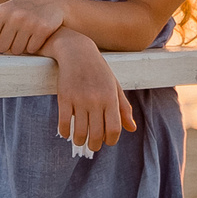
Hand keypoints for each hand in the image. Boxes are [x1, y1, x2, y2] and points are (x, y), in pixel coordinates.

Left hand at [0, 0, 73, 56]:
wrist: (51, 2)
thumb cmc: (20, 9)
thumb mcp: (1, 12)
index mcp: (1, 11)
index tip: (2, 38)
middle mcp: (14, 15)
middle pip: (2, 48)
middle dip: (8, 47)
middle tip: (15, 39)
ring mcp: (30, 21)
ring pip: (18, 51)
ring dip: (21, 48)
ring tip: (26, 37)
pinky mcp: (43, 28)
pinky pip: (32, 49)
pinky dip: (34, 48)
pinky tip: (36, 38)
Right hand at [53, 33, 137, 152]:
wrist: (77, 52)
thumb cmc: (99, 71)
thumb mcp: (115, 87)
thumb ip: (123, 108)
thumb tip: (132, 128)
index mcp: (110, 98)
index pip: (114, 129)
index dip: (111, 140)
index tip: (107, 141)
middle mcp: (96, 100)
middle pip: (97, 134)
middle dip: (95, 145)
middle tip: (93, 145)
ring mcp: (79, 99)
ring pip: (80, 131)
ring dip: (79, 141)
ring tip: (79, 140)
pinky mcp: (64, 97)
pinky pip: (64, 122)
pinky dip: (65, 132)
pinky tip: (66, 132)